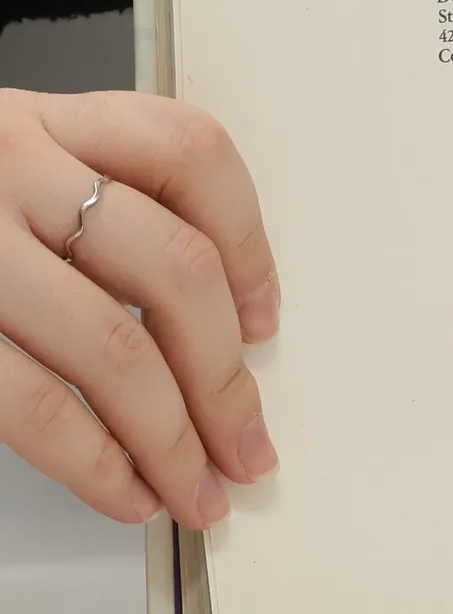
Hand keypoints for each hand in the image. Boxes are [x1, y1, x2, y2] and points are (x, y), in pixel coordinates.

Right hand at [0, 90, 279, 528]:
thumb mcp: (4, 166)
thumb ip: (90, 207)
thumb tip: (219, 326)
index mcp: (43, 120)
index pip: (190, 152)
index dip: (249, 242)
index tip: (265, 321)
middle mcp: (10, 168)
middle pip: (171, 266)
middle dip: (224, 377)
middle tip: (249, 448)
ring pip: (110, 346)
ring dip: (172, 438)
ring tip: (199, 493)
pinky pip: (32, 402)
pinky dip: (94, 461)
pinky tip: (126, 492)